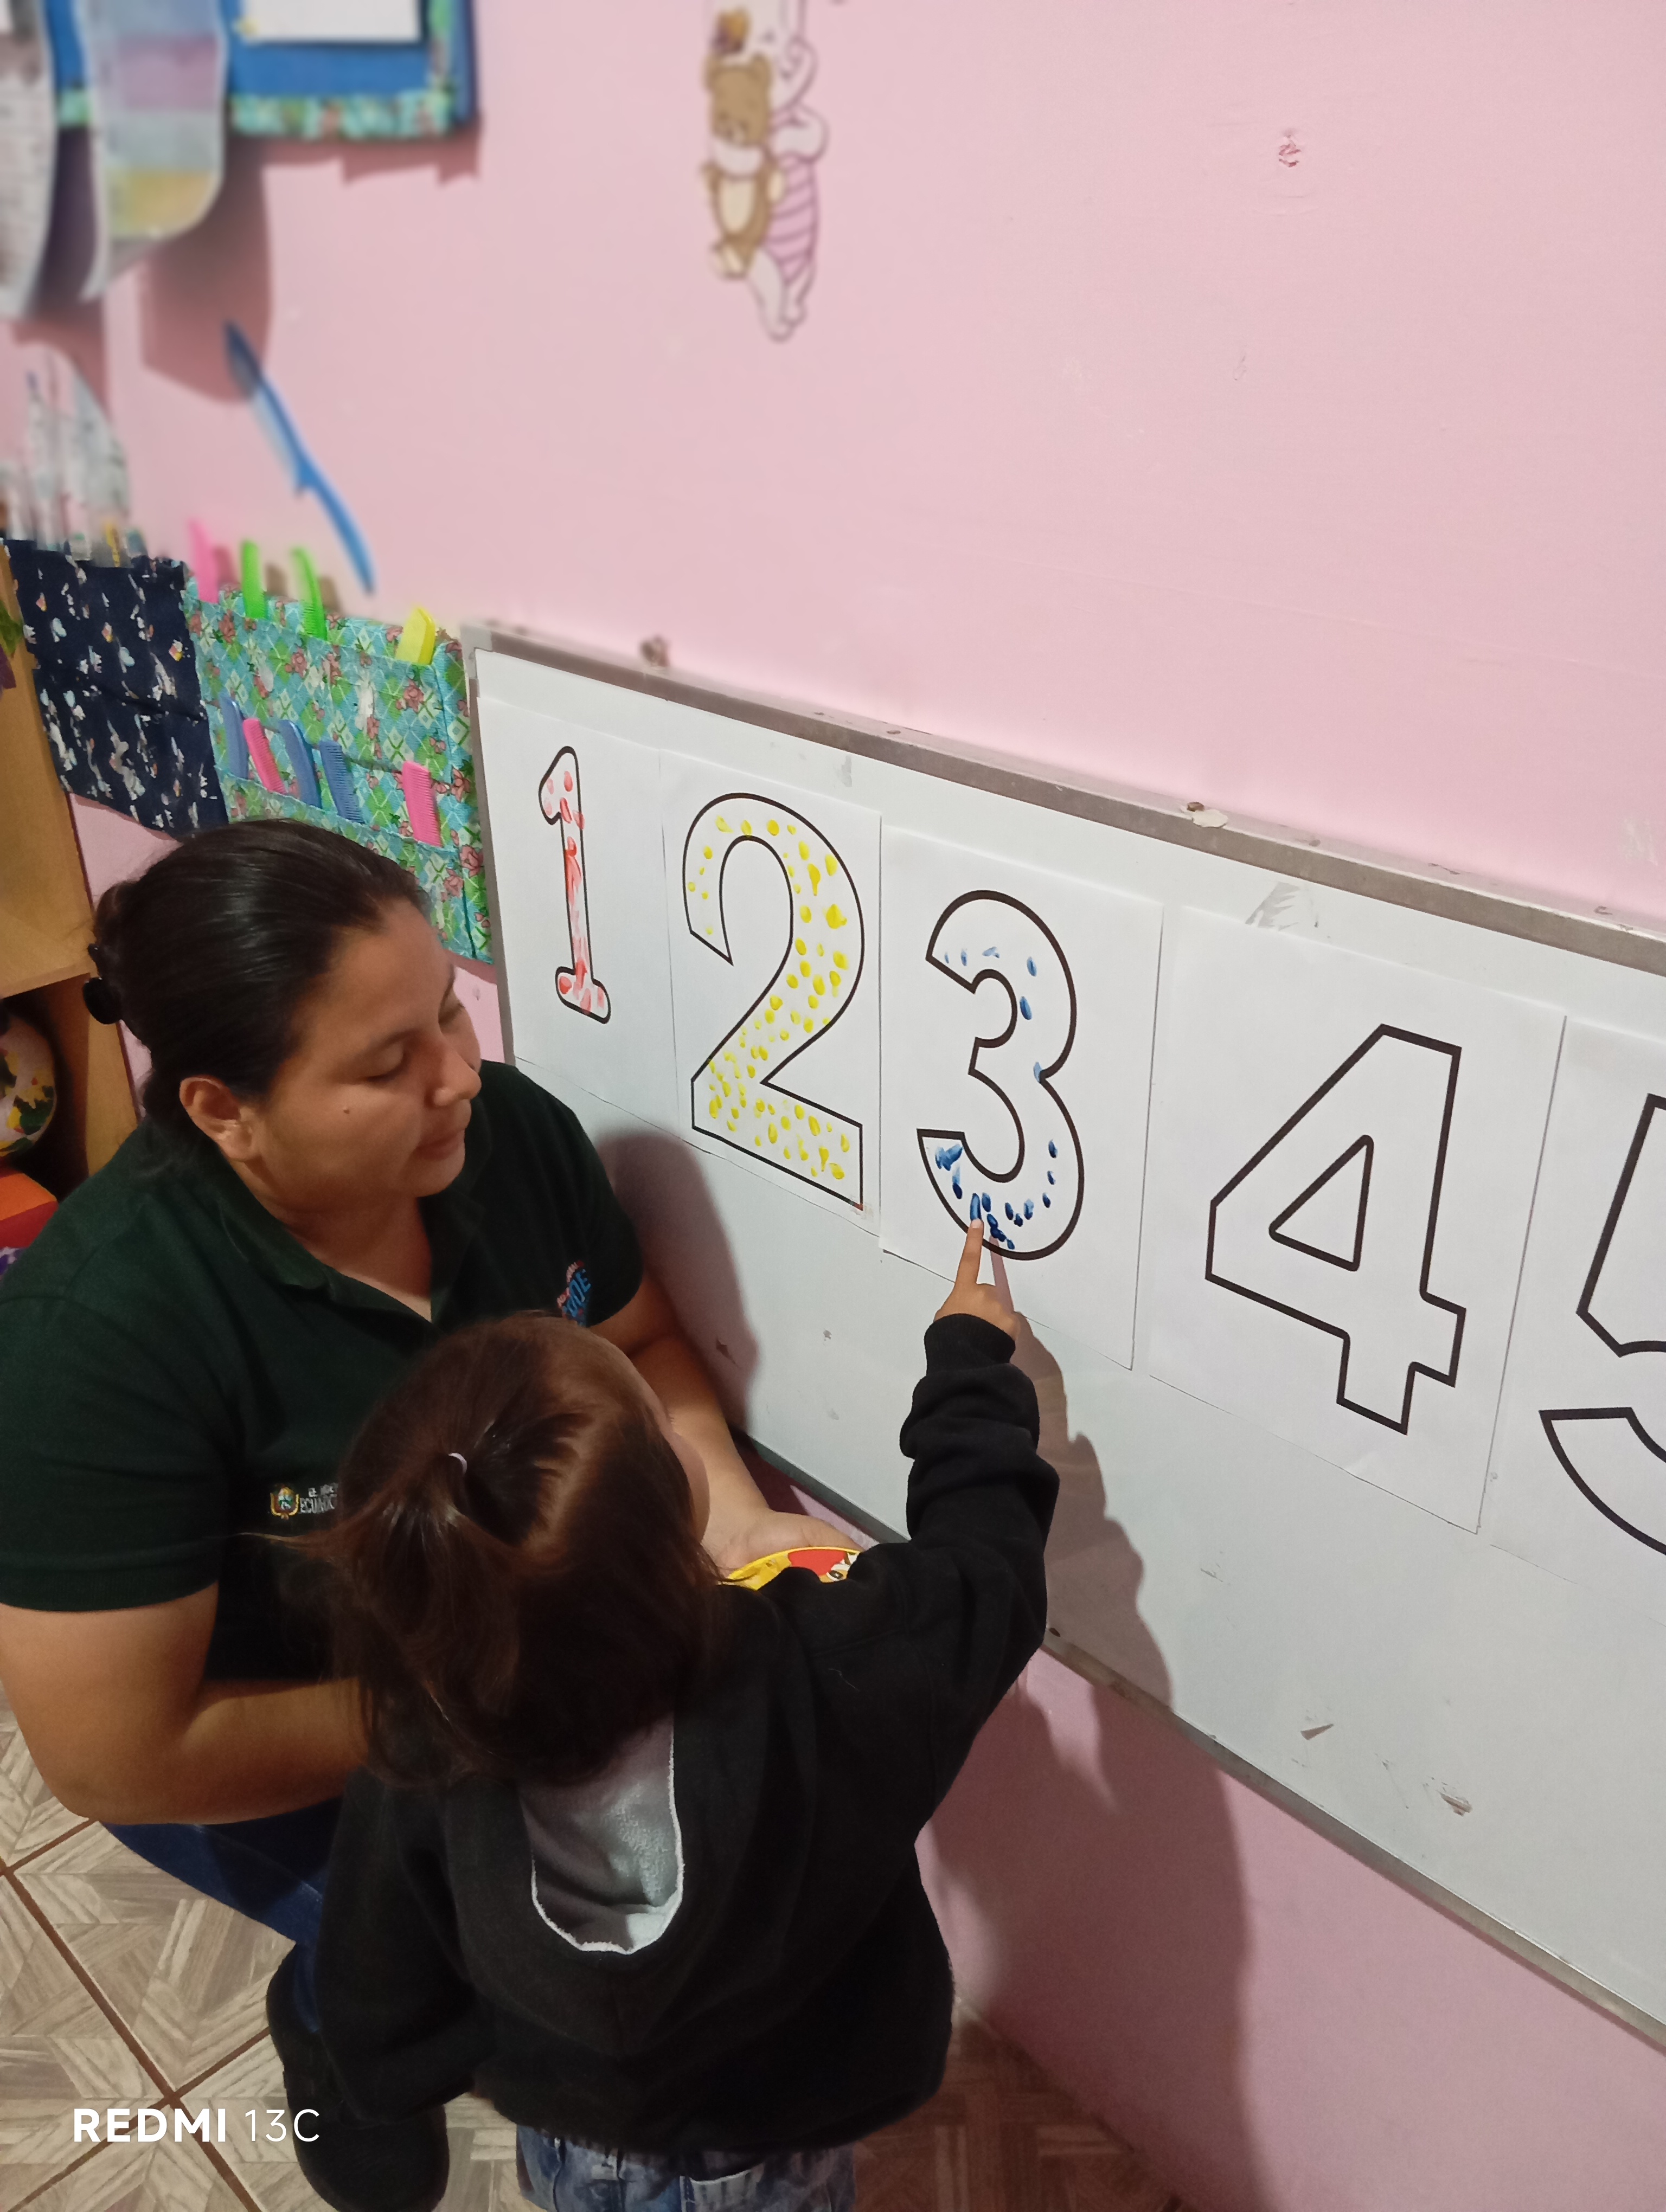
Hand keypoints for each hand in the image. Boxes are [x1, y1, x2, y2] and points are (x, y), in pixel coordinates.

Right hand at [935, 1218, 1018, 1338]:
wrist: (965, 1359)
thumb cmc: (948, 1338)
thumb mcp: (944, 1318)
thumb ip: (958, 1306)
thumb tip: (968, 1310)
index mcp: (964, 1291)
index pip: (968, 1261)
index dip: (972, 1241)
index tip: (979, 1222)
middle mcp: (984, 1293)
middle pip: (986, 1294)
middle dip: (983, 1305)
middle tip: (973, 1326)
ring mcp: (1000, 1307)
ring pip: (998, 1310)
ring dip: (992, 1320)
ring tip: (982, 1338)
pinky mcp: (1012, 1323)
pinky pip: (1007, 1324)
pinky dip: (1002, 1331)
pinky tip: (993, 1343)